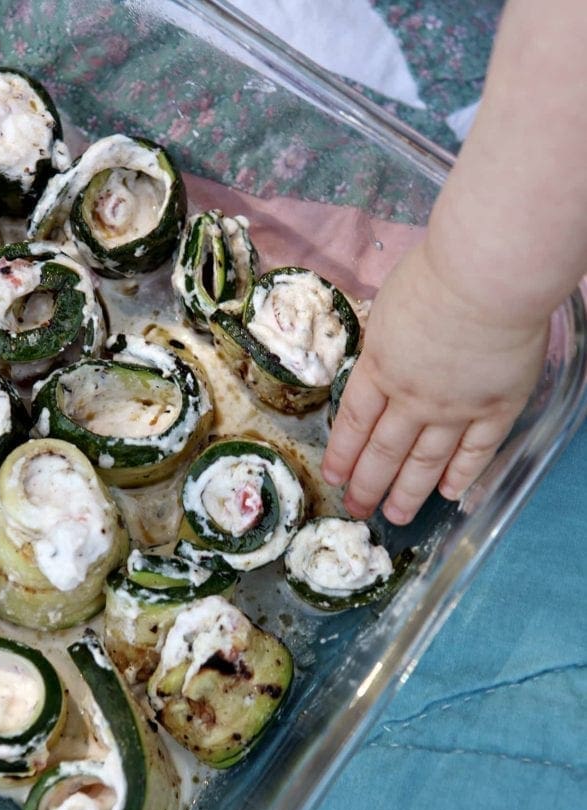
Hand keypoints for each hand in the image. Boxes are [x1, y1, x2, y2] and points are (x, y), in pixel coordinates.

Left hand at [322, 242, 547, 524]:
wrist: (488, 276)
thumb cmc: (437, 274)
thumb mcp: (388, 306)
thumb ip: (385, 342)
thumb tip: (381, 361)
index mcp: (380, 369)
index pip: (354, 423)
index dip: (342, 454)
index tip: (335, 477)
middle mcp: (412, 398)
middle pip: (384, 451)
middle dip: (368, 485)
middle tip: (358, 509)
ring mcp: (455, 408)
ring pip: (425, 461)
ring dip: (408, 492)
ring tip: (396, 515)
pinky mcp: (496, 408)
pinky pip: (475, 451)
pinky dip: (461, 474)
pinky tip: (450, 493)